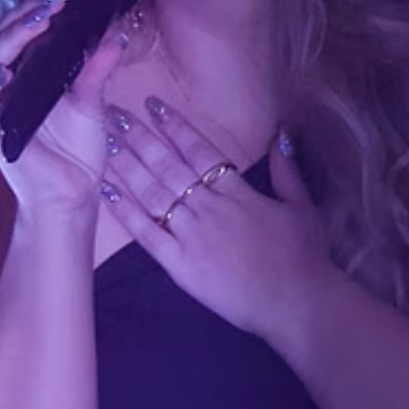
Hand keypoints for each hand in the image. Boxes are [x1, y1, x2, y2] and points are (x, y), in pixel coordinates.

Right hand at [0, 0, 129, 217]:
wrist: (70, 198)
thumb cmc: (75, 151)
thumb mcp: (91, 101)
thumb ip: (96, 66)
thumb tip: (114, 30)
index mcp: (27, 71)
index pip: (27, 25)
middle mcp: (6, 83)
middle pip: (5, 33)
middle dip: (30, 8)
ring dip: (17, 34)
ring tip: (45, 16)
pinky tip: (10, 68)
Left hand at [100, 95, 339, 339]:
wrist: (296, 303)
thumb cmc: (304, 258)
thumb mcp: (302, 207)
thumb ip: (286, 171)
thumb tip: (281, 135)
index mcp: (237, 191)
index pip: (199, 149)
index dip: (174, 125)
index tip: (153, 104)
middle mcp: (209, 207)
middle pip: (167, 164)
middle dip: (139, 136)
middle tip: (113, 113)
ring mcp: (192, 235)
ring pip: (152, 192)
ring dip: (127, 165)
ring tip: (104, 141)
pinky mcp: (180, 265)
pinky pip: (146, 233)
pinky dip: (125, 211)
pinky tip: (107, 190)